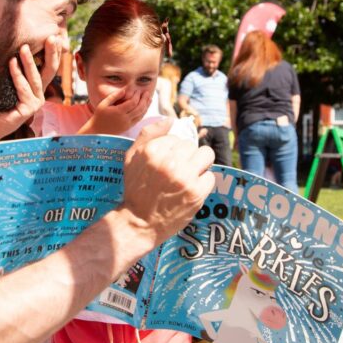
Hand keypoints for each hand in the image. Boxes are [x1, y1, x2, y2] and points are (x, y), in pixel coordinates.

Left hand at [0, 36, 61, 145]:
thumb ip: (5, 64)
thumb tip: (1, 38)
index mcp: (32, 86)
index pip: (46, 67)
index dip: (52, 52)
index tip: (53, 36)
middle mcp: (36, 94)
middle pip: (49, 71)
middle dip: (52, 53)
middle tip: (51, 37)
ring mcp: (34, 103)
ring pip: (36, 78)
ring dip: (30, 62)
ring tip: (24, 47)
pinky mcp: (27, 111)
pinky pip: (23, 89)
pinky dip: (17, 75)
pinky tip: (11, 63)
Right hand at [82, 87, 150, 135]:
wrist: (98, 131)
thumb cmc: (99, 116)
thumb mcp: (104, 104)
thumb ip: (114, 96)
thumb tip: (124, 90)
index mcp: (118, 112)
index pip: (132, 102)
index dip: (137, 96)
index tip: (138, 90)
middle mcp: (124, 119)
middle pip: (139, 108)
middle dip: (144, 99)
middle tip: (147, 92)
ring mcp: (127, 124)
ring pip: (141, 114)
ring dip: (146, 106)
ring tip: (149, 98)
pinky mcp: (129, 127)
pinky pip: (139, 119)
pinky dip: (143, 112)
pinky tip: (145, 107)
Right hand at [119, 120, 215, 247]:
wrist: (138, 222)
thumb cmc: (135, 189)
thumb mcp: (132, 157)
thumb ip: (149, 134)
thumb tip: (170, 119)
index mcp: (152, 150)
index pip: (177, 138)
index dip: (174, 150)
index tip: (167, 163)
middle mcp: (169, 161)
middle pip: (192, 146)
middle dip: (187, 157)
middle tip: (178, 172)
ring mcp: (184, 177)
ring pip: (206, 155)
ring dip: (200, 165)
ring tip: (189, 176)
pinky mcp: (196, 193)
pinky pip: (210, 176)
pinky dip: (203, 183)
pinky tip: (191, 190)